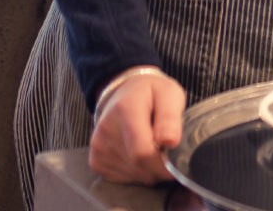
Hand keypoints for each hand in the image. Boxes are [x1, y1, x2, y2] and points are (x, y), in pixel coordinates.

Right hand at [88, 70, 186, 185]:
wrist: (123, 94)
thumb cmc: (151, 94)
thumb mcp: (168, 93)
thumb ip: (170, 116)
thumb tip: (170, 142)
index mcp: (126, 108)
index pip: (143, 151)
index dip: (164, 162)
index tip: (177, 157)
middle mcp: (107, 129)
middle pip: (140, 166)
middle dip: (160, 164)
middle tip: (167, 146)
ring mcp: (98, 147)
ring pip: (135, 175)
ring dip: (150, 168)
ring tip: (152, 144)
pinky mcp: (96, 161)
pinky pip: (125, 179)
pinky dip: (138, 171)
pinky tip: (138, 152)